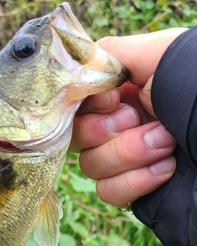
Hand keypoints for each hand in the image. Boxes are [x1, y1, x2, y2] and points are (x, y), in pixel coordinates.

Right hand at [71, 28, 186, 207]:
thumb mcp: (164, 54)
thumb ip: (113, 54)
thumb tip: (78, 70)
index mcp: (127, 87)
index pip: (77, 98)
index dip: (87, 102)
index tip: (114, 98)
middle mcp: (123, 120)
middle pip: (77, 134)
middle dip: (107, 130)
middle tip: (149, 122)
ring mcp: (127, 156)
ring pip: (90, 164)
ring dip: (127, 154)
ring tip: (167, 143)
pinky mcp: (135, 187)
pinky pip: (108, 191)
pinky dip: (133, 182)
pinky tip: (167, 168)